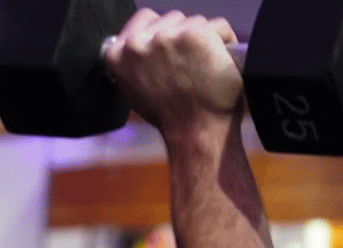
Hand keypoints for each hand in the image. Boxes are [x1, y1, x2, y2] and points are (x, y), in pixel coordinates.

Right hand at [104, 10, 243, 143]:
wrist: (195, 132)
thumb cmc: (171, 117)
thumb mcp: (136, 90)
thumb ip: (134, 63)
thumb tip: (137, 48)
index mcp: (118, 55)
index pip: (143, 20)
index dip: (160, 34)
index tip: (170, 53)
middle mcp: (138, 42)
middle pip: (170, 19)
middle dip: (182, 38)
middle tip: (186, 70)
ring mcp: (166, 37)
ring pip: (194, 22)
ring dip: (203, 41)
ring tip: (200, 72)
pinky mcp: (194, 33)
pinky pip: (218, 27)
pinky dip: (224, 43)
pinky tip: (216, 67)